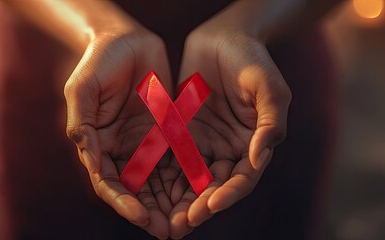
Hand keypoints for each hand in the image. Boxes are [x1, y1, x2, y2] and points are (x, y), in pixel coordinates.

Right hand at [64, 18, 173, 238]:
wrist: (127, 40)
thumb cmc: (99, 61)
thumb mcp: (83, 89)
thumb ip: (82, 123)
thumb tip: (92, 162)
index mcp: (99, 145)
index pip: (109, 183)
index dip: (123, 202)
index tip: (141, 216)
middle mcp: (123, 149)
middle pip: (136, 189)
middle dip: (151, 212)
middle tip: (168, 231)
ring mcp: (146, 142)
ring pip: (160, 180)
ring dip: (171, 203)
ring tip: (187, 221)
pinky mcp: (168, 131)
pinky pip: (179, 158)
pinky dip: (188, 177)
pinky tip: (202, 190)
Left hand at [169, 8, 291, 237]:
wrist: (222, 37)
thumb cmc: (252, 59)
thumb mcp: (269, 88)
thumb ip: (270, 124)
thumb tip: (259, 160)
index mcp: (252, 145)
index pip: (241, 179)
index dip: (227, 194)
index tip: (210, 206)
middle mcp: (227, 149)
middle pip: (213, 186)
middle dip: (197, 207)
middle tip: (179, 226)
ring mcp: (203, 142)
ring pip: (189, 178)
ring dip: (176, 200)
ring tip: (162, 219)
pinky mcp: (181, 131)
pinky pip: (169, 156)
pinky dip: (160, 175)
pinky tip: (147, 189)